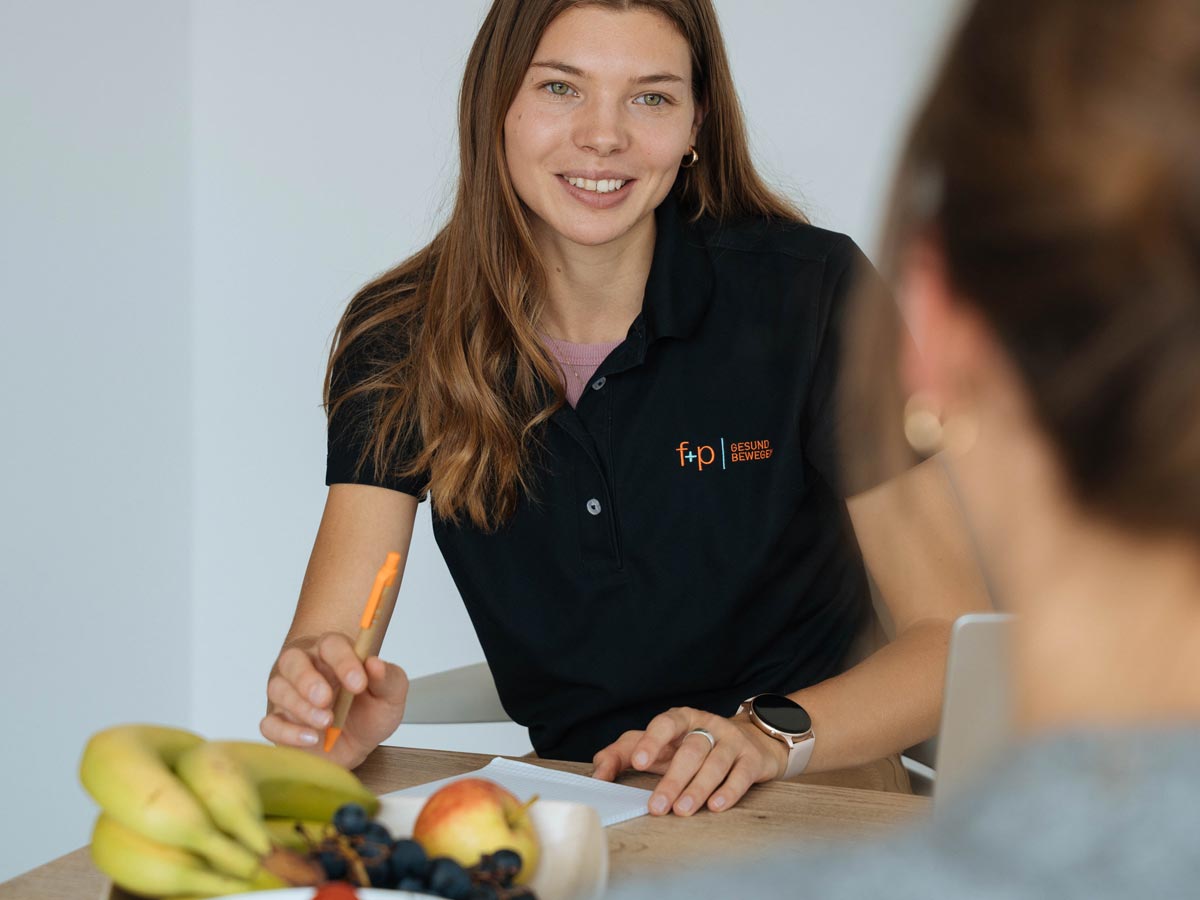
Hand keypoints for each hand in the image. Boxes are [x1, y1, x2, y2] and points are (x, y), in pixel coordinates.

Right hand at [261, 632, 407, 768]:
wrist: (357, 745)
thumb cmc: (370, 711)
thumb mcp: (390, 697)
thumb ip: (388, 679)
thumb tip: (376, 664)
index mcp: (334, 654)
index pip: (332, 645)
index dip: (343, 661)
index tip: (358, 683)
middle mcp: (306, 668)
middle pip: (293, 660)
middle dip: (307, 679)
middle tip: (326, 699)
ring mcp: (288, 694)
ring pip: (279, 689)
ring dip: (300, 707)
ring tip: (325, 722)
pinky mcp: (279, 722)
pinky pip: (270, 723)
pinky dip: (287, 732)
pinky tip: (309, 738)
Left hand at [591, 707, 787, 815]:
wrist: (751, 741)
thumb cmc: (692, 747)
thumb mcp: (659, 746)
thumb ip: (624, 754)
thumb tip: (597, 773)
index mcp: (681, 719)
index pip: (665, 723)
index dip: (651, 741)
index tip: (638, 762)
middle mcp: (707, 725)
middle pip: (690, 749)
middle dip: (673, 779)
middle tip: (657, 806)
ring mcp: (732, 741)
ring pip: (715, 762)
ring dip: (698, 788)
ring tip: (682, 810)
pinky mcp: (752, 759)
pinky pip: (741, 774)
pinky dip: (728, 791)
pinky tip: (716, 806)